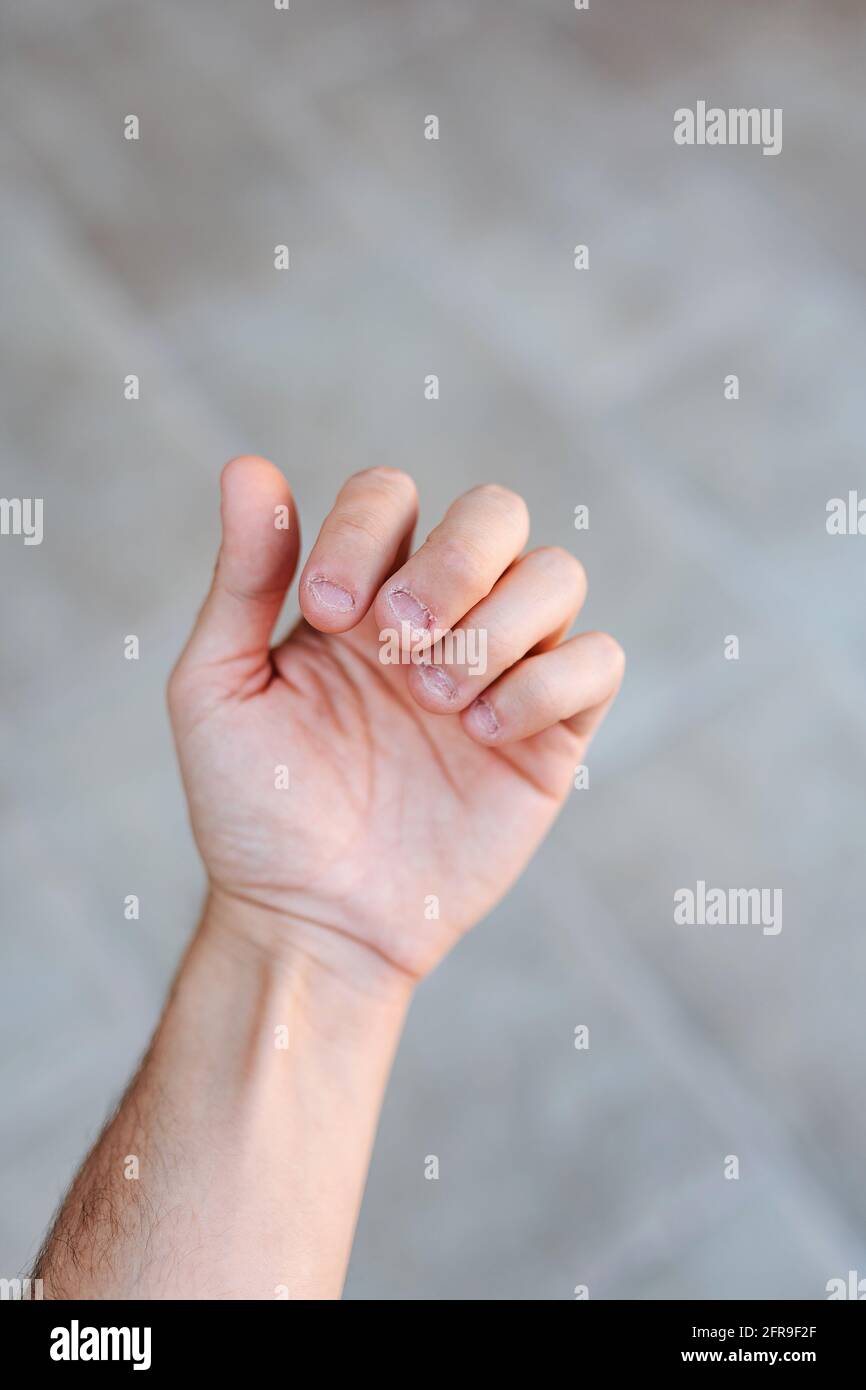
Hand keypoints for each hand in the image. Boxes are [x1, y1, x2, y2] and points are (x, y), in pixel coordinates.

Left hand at [168, 458, 623, 986]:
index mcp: (360, 593)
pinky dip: (550, 682)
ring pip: (558, 573)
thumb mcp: (220, 687)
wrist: (311, 919)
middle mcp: (438, 618)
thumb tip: (246, 465)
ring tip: (435, 699)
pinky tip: (482, 733)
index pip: (391, 495)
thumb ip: (243, 579)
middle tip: (399, 640)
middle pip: (495, 511)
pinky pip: (598, 662)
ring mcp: (501, 671)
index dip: (367, 530)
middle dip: (453, 561)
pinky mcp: (551, 735)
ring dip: (499, 623)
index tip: (327, 614)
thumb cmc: (255, 807)